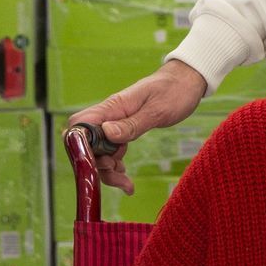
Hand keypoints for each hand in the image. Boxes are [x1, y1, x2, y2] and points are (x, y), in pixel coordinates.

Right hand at [70, 59, 206, 194]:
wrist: (186, 81)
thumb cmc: (173, 91)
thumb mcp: (157, 111)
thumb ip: (131, 124)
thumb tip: (106, 133)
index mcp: (112, 107)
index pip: (79, 126)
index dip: (79, 146)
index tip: (97, 162)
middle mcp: (109, 116)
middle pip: (87, 144)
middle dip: (98, 165)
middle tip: (119, 175)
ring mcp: (115, 123)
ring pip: (100, 151)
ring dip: (108, 170)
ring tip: (127, 184)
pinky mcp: (124, 130)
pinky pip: (112, 150)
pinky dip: (116, 165)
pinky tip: (126, 176)